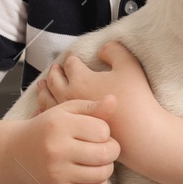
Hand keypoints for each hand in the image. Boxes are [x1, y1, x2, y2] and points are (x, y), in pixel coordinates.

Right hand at [10, 94, 120, 183]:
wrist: (18, 153)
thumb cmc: (48, 127)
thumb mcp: (66, 111)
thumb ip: (92, 106)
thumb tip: (114, 101)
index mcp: (60, 126)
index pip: (102, 130)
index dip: (105, 130)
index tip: (96, 131)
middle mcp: (57, 150)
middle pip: (106, 153)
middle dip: (112, 149)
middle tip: (104, 146)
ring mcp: (57, 174)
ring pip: (103, 173)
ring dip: (107, 166)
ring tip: (97, 158)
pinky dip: (100, 181)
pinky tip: (90, 172)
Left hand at [38, 41, 158, 142]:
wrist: (140, 135)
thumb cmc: (136, 98)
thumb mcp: (129, 65)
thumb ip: (113, 50)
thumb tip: (101, 49)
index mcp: (80, 78)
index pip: (70, 64)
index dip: (72, 59)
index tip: (71, 58)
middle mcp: (69, 96)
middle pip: (54, 80)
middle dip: (54, 72)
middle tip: (55, 68)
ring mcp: (68, 116)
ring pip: (48, 100)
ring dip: (44, 90)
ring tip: (43, 85)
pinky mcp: (71, 132)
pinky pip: (51, 120)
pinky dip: (43, 111)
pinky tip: (42, 111)